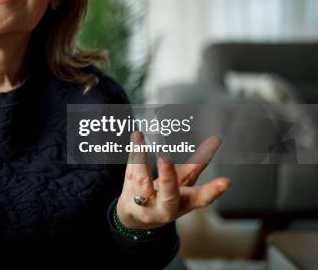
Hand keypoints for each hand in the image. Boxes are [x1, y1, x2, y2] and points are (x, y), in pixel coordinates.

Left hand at [116, 131, 230, 229]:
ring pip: (142, 181)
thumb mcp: (183, 185)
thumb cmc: (163, 196)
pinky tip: (136, 138)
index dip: (213, 191)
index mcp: (184, 203)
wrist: (135, 218)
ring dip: (141, 159)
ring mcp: (145, 205)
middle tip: (166, 159)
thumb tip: (216, 140)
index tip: (227, 182)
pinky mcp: (127, 198)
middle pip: (168, 194)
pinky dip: (133, 156)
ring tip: (140, 138)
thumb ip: (198, 164)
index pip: (201, 199)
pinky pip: (129, 174)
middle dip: (168, 177)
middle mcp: (165, 208)